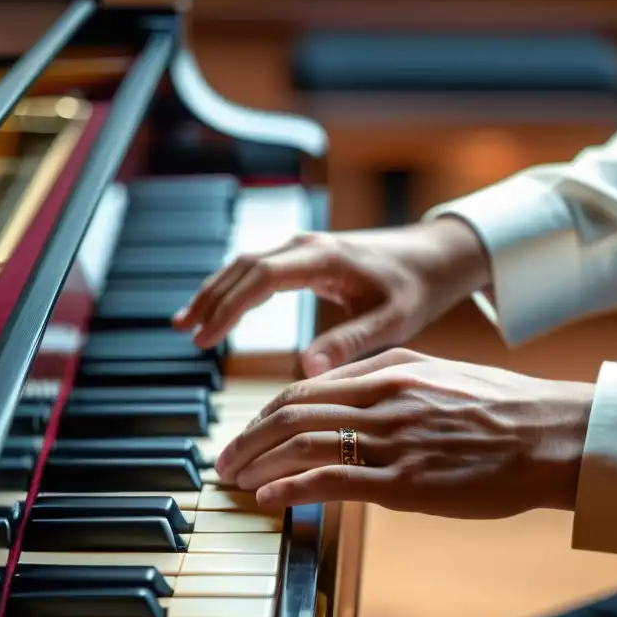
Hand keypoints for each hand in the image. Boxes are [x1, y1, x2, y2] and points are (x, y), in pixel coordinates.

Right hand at [173, 217, 490, 376]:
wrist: (432, 259)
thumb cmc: (415, 289)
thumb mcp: (391, 321)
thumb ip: (349, 343)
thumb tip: (308, 370)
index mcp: (324, 258)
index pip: (261, 278)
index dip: (228, 307)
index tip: (205, 337)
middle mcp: (307, 245)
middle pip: (243, 266)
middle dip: (210, 298)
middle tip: (185, 333)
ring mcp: (303, 247)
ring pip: (245, 264)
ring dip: (215, 291)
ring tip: (185, 324)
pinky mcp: (304, 256)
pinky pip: (257, 268)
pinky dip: (232, 288)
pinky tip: (216, 310)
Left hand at [214, 349, 594, 517]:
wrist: (555, 435)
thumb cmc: (505, 409)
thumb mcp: (442, 376)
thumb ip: (392, 383)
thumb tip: (350, 399)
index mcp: (390, 370)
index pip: (305, 388)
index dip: (265, 413)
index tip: (248, 432)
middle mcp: (383, 398)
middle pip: (291, 413)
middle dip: (247, 438)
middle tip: (224, 461)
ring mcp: (393, 439)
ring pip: (303, 444)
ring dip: (258, 462)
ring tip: (235, 482)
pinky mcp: (407, 482)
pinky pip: (333, 482)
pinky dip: (292, 488)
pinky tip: (269, 498)